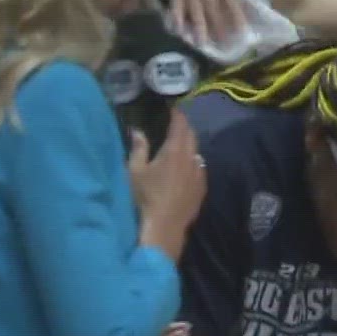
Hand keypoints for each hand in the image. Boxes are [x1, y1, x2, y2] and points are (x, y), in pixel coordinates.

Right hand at [130, 109, 205, 255]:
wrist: (165, 227)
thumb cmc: (146, 197)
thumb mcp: (135, 171)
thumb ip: (138, 148)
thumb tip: (137, 131)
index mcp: (174, 151)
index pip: (180, 125)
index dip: (177, 115)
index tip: (173, 108)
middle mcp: (191, 159)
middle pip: (192, 136)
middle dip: (185, 127)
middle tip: (176, 122)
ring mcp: (199, 174)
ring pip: (197, 152)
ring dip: (190, 144)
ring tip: (181, 144)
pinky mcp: (202, 188)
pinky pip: (200, 168)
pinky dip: (193, 161)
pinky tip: (187, 167)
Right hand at [168, 0, 249, 49]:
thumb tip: (254, 11)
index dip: (236, 14)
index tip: (241, 33)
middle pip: (210, 0)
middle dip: (217, 24)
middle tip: (223, 44)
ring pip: (193, 0)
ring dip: (197, 24)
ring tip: (202, 43)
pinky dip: (177, 12)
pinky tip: (180, 29)